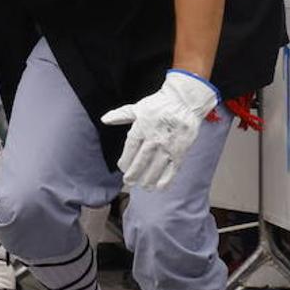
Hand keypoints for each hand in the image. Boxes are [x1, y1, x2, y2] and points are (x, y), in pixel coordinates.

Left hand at [100, 70, 218, 189]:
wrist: (184, 102)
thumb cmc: (160, 105)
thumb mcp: (138, 108)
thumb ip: (121, 115)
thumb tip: (104, 119)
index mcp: (141, 128)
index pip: (130, 148)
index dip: (125, 160)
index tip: (122, 168)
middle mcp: (154, 139)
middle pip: (142, 160)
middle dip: (134, 173)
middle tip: (129, 182)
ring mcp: (168, 146)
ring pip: (156, 167)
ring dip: (149, 179)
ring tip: (143, 187)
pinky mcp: (181, 151)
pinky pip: (173, 168)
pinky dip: (167, 179)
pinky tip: (160, 186)